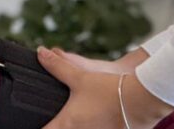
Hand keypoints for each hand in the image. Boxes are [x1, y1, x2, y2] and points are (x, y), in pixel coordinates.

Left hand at [37, 47, 172, 128]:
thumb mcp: (80, 76)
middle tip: (52, 119)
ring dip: (72, 126)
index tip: (33, 122)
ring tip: (74, 118)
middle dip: (54, 126)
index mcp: (66, 124)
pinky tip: (91, 120)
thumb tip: (41, 53)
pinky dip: (91, 127)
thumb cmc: (109, 90)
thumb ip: (58, 66)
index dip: (37, 127)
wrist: (141, 101)